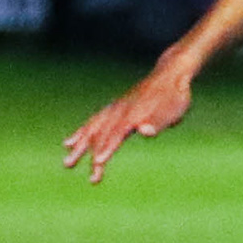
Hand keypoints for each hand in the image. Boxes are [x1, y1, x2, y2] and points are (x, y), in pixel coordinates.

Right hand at [62, 61, 199, 184]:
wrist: (170, 75)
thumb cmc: (174, 97)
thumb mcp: (173, 110)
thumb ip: (157, 122)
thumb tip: (143, 130)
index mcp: (134, 113)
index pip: (117, 133)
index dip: (108, 148)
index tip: (98, 163)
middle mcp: (121, 111)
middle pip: (101, 133)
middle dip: (87, 152)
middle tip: (71, 167)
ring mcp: (116, 109)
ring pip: (93, 129)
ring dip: (80, 146)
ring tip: (67, 163)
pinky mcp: (115, 109)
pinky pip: (94, 122)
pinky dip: (82, 133)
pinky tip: (70, 142)